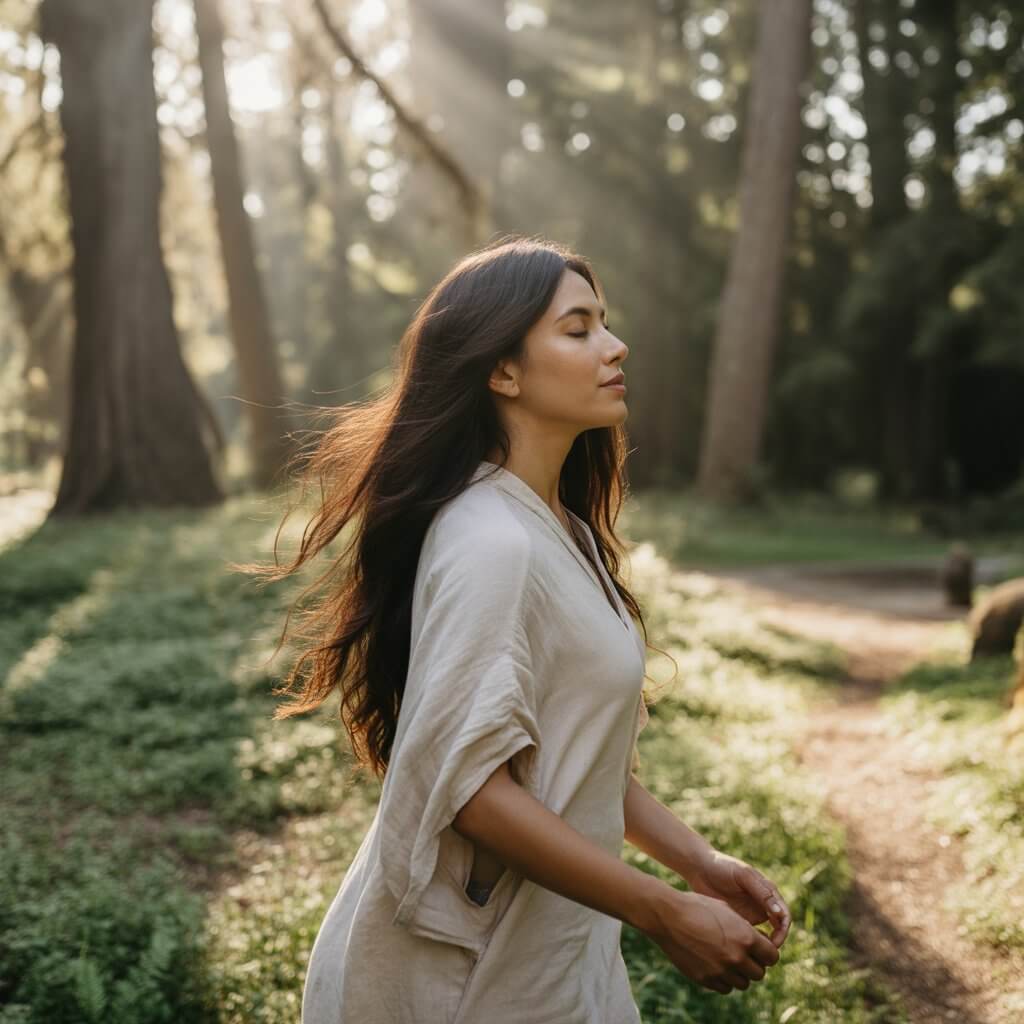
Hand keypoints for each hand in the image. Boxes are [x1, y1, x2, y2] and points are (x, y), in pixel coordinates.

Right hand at [644, 886, 780, 994]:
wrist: (668, 915)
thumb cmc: (697, 907)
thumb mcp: (726, 911)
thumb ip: (746, 929)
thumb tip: (759, 944)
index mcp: (746, 937)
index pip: (772, 957)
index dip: (767, 953)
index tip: (759, 949)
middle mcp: (736, 956)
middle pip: (759, 973)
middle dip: (754, 964)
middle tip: (743, 954)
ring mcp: (721, 970)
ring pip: (743, 983)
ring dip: (739, 974)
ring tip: (727, 959)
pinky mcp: (706, 979)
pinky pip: (725, 988)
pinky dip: (724, 979)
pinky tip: (715, 964)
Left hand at [686, 850, 791, 948]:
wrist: (699, 867)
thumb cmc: (722, 866)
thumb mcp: (742, 876)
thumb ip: (761, 892)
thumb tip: (779, 912)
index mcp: (768, 892)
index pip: (784, 915)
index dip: (784, 931)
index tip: (775, 943)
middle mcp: (763, 904)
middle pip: (778, 928)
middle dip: (775, 942)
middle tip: (764, 953)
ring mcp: (750, 912)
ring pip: (764, 934)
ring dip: (762, 944)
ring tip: (750, 950)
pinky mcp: (738, 919)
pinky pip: (749, 935)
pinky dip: (748, 942)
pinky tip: (737, 945)